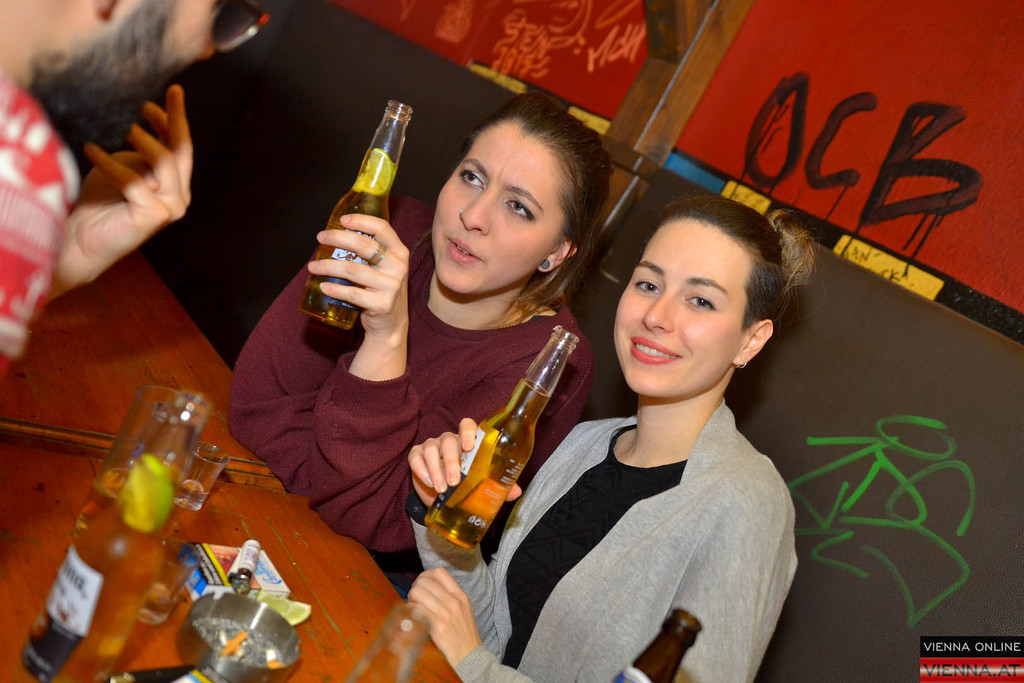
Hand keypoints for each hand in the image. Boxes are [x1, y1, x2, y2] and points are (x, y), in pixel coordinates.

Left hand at [53, 85, 192, 295]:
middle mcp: (180, 198)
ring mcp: (169, 208)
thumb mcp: (125, 167)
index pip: (183, 147)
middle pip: (180, 151)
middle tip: (147, 102)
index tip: (173, 90)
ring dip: (143, 141)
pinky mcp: (153, 216)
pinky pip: (133, 180)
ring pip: (163, 162)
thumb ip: (142, 152)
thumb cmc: (99, 203)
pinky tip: (91, 150)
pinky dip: (109, 162)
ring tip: (122, 128)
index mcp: (176, 185)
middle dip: (170, 121)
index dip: (178, 118)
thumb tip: (145, 121)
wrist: (82, 240)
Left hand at [309, 213, 410, 380]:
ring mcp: (391, 286)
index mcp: (400, 253)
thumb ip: (371, 252)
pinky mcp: (382, 304)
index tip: (341, 220)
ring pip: (352, 270)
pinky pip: (352, 293)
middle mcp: (398, 267)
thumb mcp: (385, 268)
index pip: (382, 228)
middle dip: (337, 238)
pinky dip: (334, 288)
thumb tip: (338, 234)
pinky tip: (323, 286)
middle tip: (320, 238)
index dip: (361, 221)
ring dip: (328, 266)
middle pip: (363, 245)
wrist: (391, 325)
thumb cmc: (381, 290)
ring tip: (313, 266)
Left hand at [407, 568, 482, 666]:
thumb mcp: (463, 609)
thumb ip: (449, 597)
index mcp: (460, 595)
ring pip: (417, 593)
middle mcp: (453, 601)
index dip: (426, 576)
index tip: (422, 585)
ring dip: (411, 599)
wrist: (470, 654)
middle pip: (424, 581)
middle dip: (415, 588)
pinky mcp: (437, 626)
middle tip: (415, 599)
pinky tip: (413, 618)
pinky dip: (410, 611)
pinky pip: (415, 609)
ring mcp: (445, 613)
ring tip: (414, 608)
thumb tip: (429, 588)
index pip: (440, 572)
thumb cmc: (464, 633)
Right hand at [408, 418, 522, 504]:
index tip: (469, 447)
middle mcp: (449, 440)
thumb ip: (498, 484)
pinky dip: (421, 470)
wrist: (440, 496)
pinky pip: (416, 457)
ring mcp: (431, 446)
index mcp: (467, 441)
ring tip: (442, 489)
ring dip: (436, 470)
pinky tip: (429, 483)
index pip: (467, 425)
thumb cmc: (465, 483)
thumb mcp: (481, 483)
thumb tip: (515, 492)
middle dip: (451, 462)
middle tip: (455, 482)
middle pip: (448, 441)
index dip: (468, 432)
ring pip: (431, 449)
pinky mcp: (417, 456)